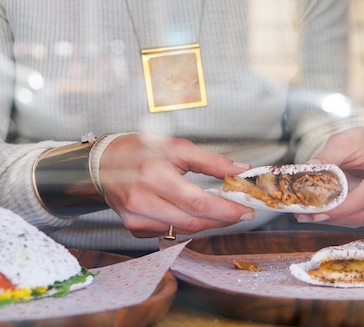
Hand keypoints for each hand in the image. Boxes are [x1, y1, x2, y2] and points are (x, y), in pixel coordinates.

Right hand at [98, 134, 254, 236]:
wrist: (102, 162)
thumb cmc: (139, 151)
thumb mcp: (177, 147)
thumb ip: (212, 161)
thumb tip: (240, 170)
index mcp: (154, 176)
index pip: (198, 203)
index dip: (226, 210)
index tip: (246, 209)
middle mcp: (142, 201)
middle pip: (193, 221)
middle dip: (223, 219)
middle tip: (241, 212)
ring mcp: (136, 219)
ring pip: (184, 230)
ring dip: (208, 222)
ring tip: (221, 209)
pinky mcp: (135, 228)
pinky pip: (171, 232)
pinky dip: (188, 224)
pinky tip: (193, 212)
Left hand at [296, 127, 363, 226]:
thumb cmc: (362, 143)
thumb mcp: (342, 144)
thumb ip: (326, 158)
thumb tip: (308, 171)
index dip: (339, 208)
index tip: (315, 211)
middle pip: (363, 213)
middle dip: (332, 216)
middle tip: (304, 214)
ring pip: (361, 221)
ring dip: (334, 220)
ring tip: (308, 214)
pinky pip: (362, 221)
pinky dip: (341, 219)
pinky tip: (323, 213)